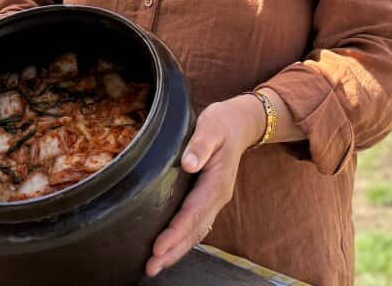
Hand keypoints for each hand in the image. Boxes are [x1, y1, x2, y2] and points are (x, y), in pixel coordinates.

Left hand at [145, 95, 264, 277]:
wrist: (240, 124)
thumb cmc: (222, 123)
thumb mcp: (211, 126)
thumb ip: (200, 145)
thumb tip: (189, 164)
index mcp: (217, 183)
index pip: (193, 213)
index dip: (175, 232)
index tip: (157, 248)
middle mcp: (217, 197)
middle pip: (195, 231)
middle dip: (173, 251)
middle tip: (151, 268)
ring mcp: (215, 200)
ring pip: (196, 232)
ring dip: (177, 250)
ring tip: (156, 266)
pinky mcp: (209, 199)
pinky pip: (197, 225)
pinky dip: (183, 240)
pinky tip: (170, 249)